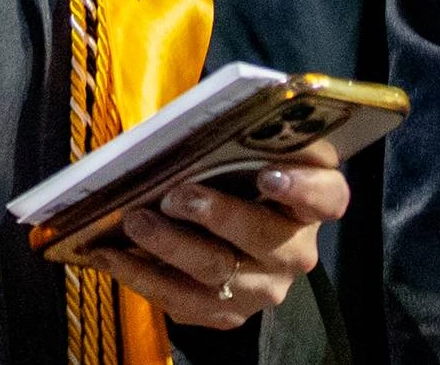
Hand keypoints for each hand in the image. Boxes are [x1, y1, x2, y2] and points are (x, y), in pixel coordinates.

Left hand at [89, 143, 346, 332]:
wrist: (235, 231)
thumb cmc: (239, 172)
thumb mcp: (248, 149)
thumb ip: (236, 138)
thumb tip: (187, 126)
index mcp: (313, 202)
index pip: (327, 196)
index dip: (302, 187)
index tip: (267, 174)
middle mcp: (295, 250)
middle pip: (263, 237)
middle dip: (216, 215)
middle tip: (175, 195)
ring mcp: (264, 287)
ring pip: (219, 273)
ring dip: (170, 247)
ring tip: (133, 221)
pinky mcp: (230, 313)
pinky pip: (187, 303)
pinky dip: (145, 277)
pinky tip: (112, 255)